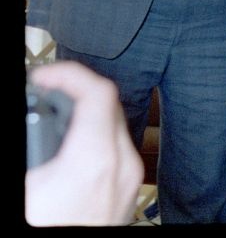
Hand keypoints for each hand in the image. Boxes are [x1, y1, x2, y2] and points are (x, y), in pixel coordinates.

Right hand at [25, 61, 143, 225]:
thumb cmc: (49, 221)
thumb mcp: (28, 180)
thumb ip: (30, 139)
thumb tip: (28, 124)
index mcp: (96, 158)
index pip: (98, 91)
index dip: (70, 74)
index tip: (45, 75)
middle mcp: (122, 167)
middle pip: (107, 108)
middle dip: (74, 96)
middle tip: (43, 94)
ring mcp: (128, 184)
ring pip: (112, 132)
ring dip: (82, 121)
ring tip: (48, 124)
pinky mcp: (125, 199)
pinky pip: (114, 157)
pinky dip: (90, 144)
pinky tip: (62, 154)